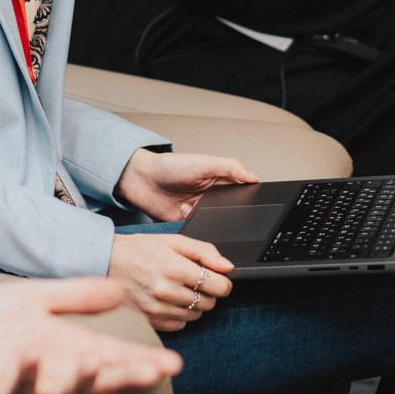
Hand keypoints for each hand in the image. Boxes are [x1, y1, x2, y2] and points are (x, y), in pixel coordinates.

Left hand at [0, 278, 181, 393]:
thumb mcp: (34, 299)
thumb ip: (75, 296)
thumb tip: (119, 289)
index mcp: (64, 348)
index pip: (109, 357)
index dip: (138, 362)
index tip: (170, 362)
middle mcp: (50, 373)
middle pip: (95, 378)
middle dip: (123, 376)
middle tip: (150, 371)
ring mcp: (24, 389)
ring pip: (59, 393)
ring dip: (79, 381)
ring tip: (95, 364)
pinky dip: (25, 380)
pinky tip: (33, 362)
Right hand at [107, 233, 233, 330]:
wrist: (105, 263)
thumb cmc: (138, 250)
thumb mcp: (173, 240)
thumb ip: (204, 251)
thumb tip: (228, 267)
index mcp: (174, 268)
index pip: (219, 286)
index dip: (222, 281)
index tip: (216, 277)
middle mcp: (167, 292)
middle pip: (209, 302)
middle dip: (207, 291)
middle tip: (192, 280)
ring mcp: (157, 310)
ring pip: (196, 315)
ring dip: (194, 303)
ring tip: (178, 288)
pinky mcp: (150, 322)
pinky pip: (180, 325)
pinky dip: (180, 315)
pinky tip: (169, 301)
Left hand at [115, 150, 257, 221]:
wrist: (141, 179)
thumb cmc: (170, 166)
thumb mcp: (204, 162)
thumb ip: (230, 167)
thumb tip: (254, 176)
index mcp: (219, 182)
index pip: (240, 193)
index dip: (246, 200)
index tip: (248, 203)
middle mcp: (211, 198)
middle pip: (229, 213)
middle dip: (225, 213)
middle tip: (215, 206)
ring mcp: (199, 212)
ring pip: (214, 224)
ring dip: (207, 219)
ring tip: (193, 205)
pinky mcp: (186, 224)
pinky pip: (198, 231)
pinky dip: (194, 226)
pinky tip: (183, 211)